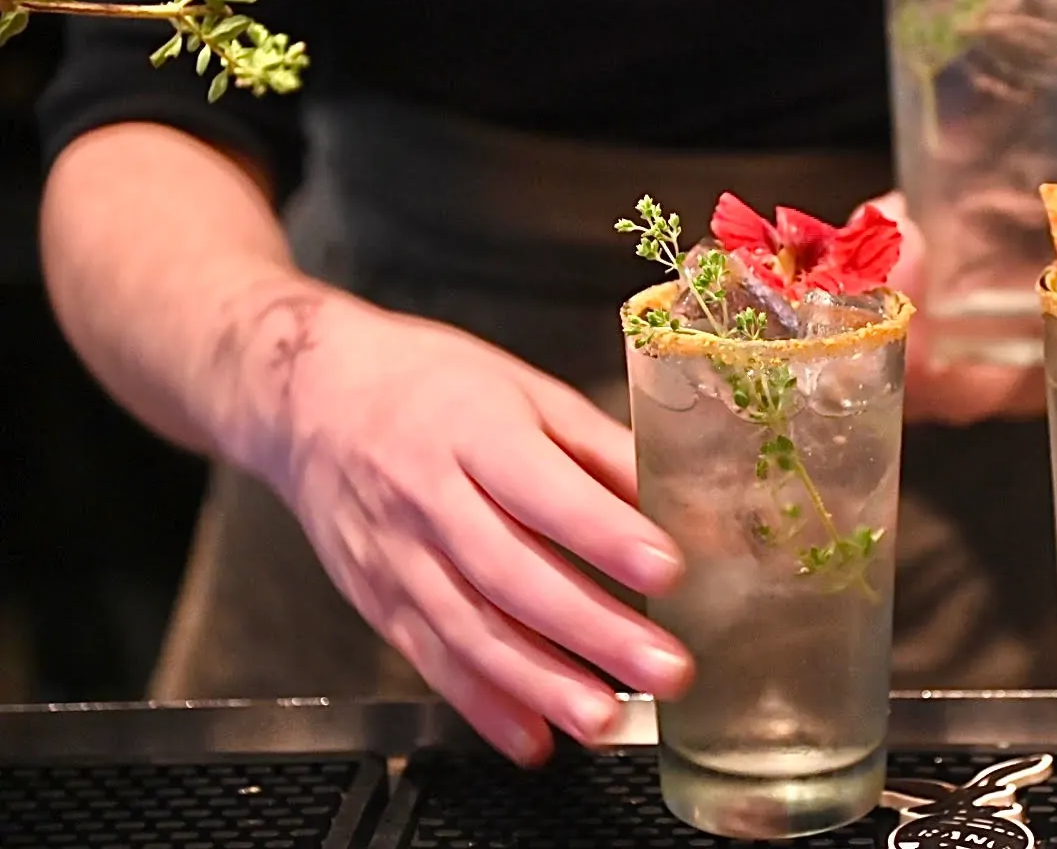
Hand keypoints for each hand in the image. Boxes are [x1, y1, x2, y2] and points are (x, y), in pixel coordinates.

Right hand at [234, 291, 692, 764]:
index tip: (669, 569)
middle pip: (513, 574)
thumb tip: (678, 494)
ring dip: (541, 684)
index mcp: (474, 429)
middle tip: (665, 668)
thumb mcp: (523, 390)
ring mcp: (397, 556)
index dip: (605, 533)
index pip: (543, 489)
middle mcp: (429, 496)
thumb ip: (600, 446)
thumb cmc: (432, 386)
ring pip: (471, 631)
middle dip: (592, 629)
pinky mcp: (378, 601)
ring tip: (605, 719)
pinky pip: (432, 661)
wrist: (310, 399)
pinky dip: (483, 706)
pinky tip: (534, 738)